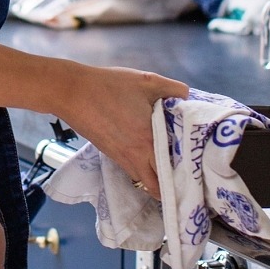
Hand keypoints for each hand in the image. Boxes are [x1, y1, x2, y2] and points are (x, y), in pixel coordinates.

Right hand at [59, 65, 188, 198]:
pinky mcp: (111, 155)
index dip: (187, 173)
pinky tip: (149, 154)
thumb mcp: (147, 81)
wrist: (73, 92)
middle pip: (158, 187)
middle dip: (173, 186)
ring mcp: (121, 158)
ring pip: (144, 182)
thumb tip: (188, 98)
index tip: (197, 170)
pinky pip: (133, 171)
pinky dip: (144, 170)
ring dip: (158, 181)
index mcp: (149, 140)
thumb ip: (173, 89)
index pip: (173, 170)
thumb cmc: (110, 86)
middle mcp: (137, 156)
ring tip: (169, 169)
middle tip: (186, 177)